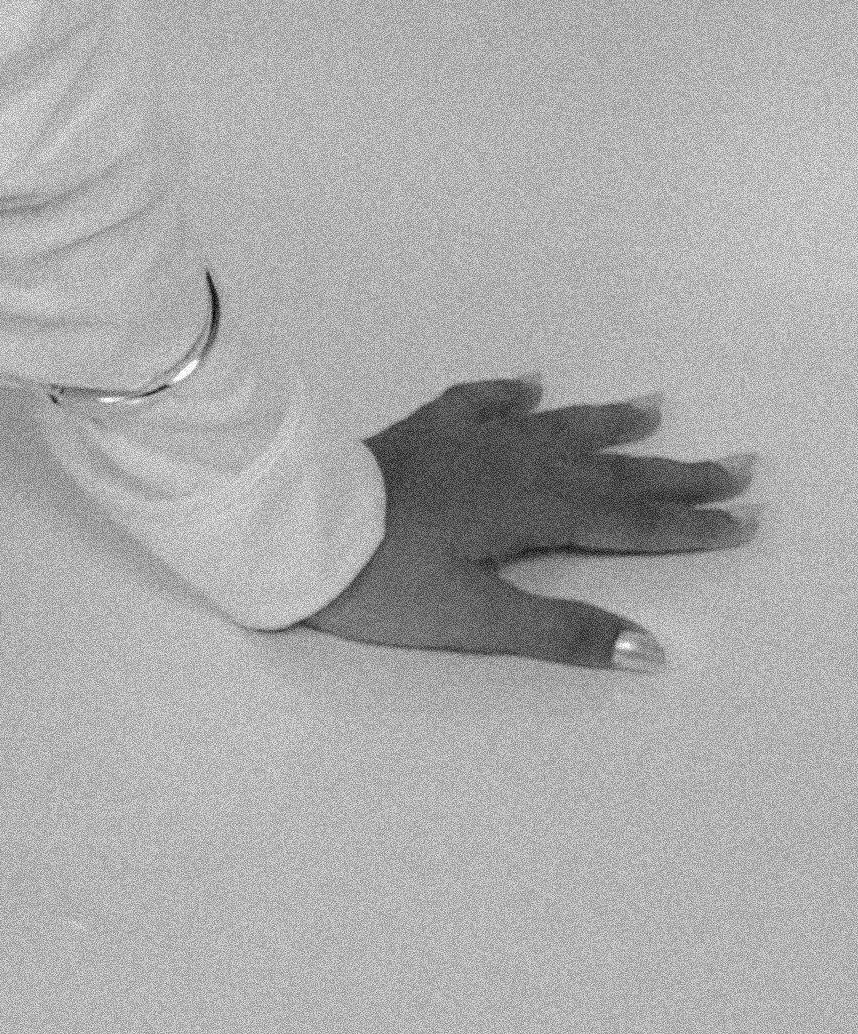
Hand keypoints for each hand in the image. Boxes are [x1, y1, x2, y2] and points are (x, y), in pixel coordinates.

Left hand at [299, 374, 755, 667]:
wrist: (290, 522)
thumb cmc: (381, 581)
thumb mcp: (476, 621)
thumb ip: (562, 632)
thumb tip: (650, 650)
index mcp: (531, 511)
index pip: (627, 522)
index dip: (687, 526)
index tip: (744, 518)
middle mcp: (509, 464)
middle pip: (605, 469)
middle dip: (672, 473)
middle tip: (735, 463)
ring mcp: (464, 440)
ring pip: (552, 428)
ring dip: (606, 423)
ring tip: (652, 406)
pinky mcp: (421, 431)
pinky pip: (479, 401)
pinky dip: (510, 392)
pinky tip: (528, 382)